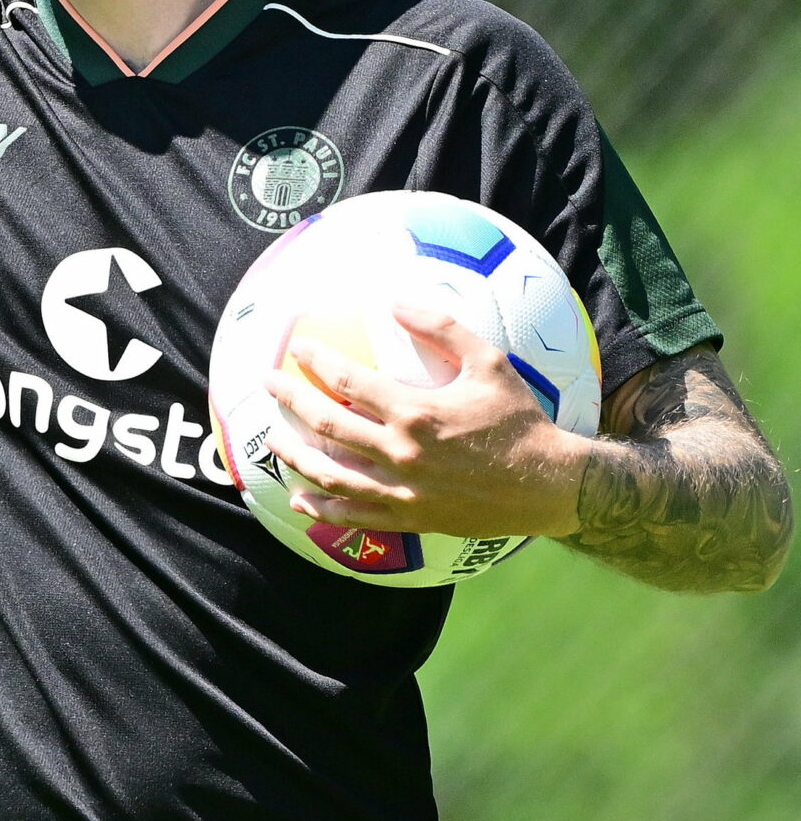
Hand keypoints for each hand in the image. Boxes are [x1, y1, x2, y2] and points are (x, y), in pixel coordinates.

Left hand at [261, 302, 590, 539]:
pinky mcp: (410, 519)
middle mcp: (401, 453)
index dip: (316, 361)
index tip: (297, 348)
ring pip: (331, 475)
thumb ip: (442, 328)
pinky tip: (302, 499)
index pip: (348, 381)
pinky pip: (354, 518)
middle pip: (327, 425)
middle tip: (268, 384)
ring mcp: (402, 491)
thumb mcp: (489, 363)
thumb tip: (396, 300)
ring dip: (295, 456)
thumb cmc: (520, 420)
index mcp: (415, 412)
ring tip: (273, 440)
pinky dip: (322, 509)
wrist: (551, 485)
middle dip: (290, 401)